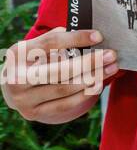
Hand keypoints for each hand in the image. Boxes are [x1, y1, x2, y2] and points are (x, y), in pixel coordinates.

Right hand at [1, 28, 115, 123]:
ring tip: (111, 68)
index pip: (50, 43)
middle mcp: (16, 77)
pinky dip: (84, 94)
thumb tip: (90, 36)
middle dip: (89, 62)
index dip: (76, 38)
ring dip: (93, 78)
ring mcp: (23, 98)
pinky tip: (99, 84)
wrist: (12, 86)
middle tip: (111, 54)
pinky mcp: (32, 112)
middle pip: (58, 70)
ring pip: (64, 88)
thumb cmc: (34, 60)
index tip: (99, 36)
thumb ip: (58, 39)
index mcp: (18, 54)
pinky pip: (64, 105)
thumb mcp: (38, 46)